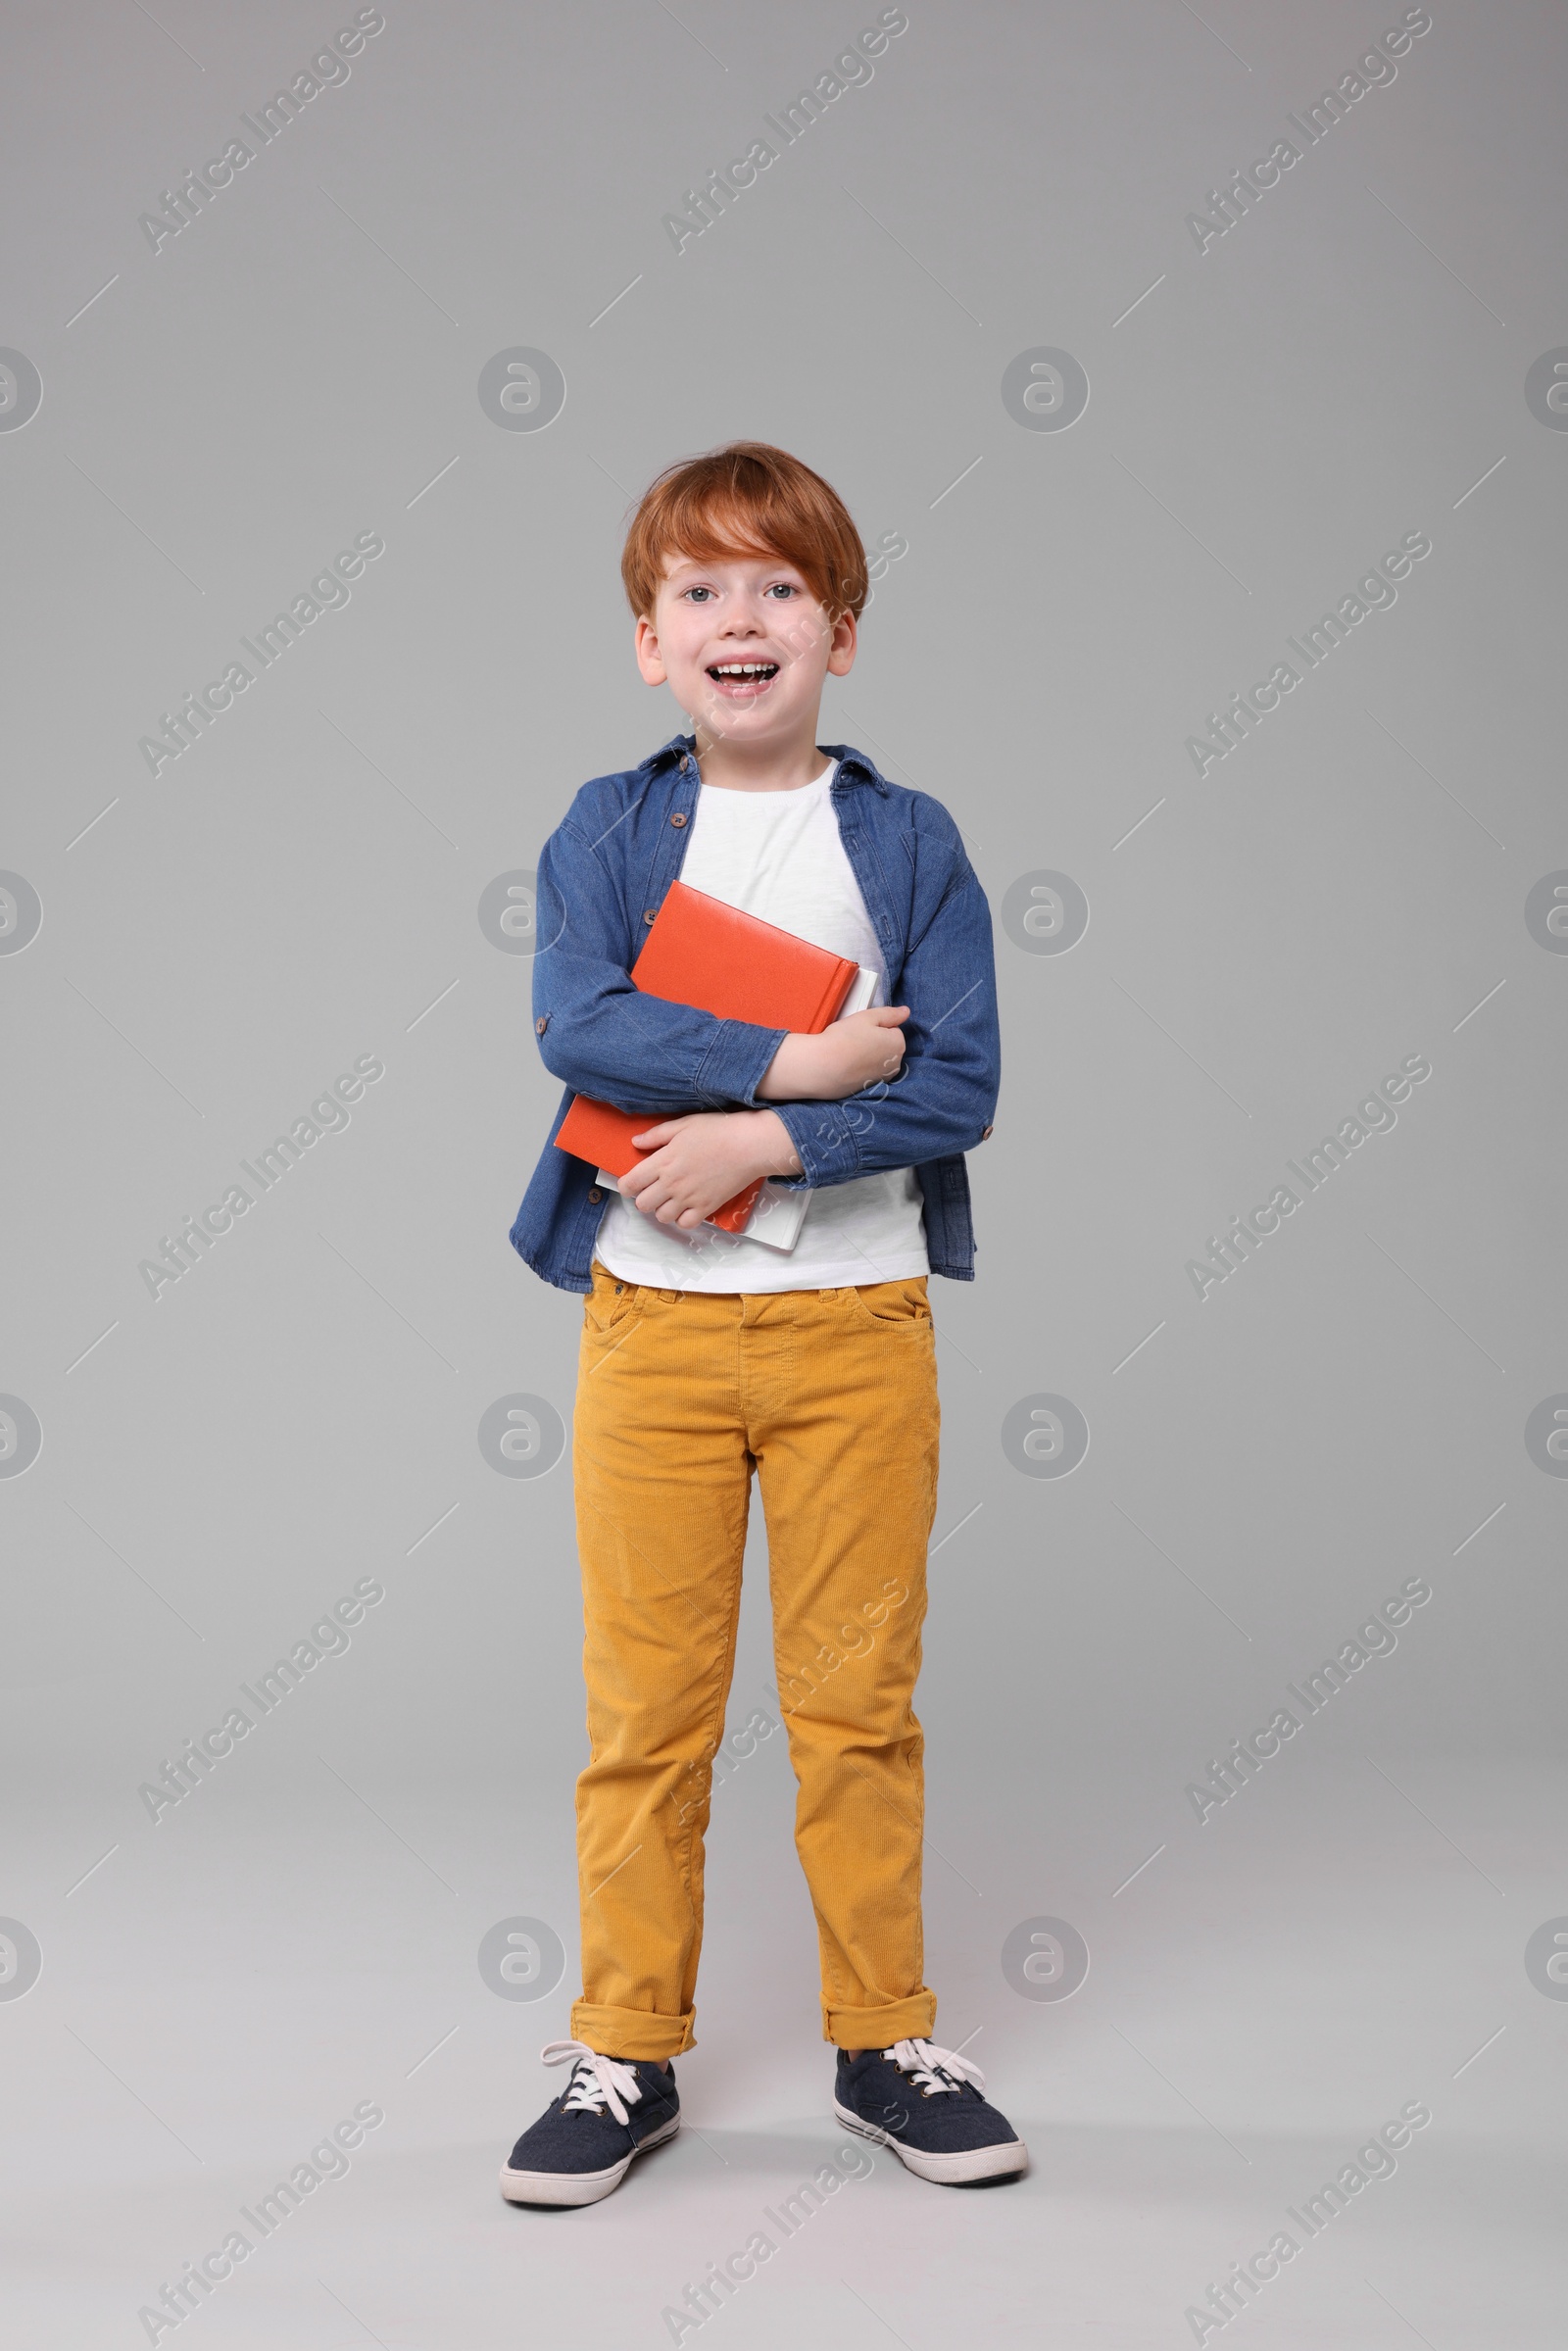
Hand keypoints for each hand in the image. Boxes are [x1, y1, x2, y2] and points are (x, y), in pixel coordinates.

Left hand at [622, 1109, 801, 1228]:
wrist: (749, 1145)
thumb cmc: (718, 1131)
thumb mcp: (683, 1125)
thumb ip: (656, 1135)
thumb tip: (635, 1142)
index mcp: (663, 1161)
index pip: (631, 1183)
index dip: (626, 1185)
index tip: (633, 1182)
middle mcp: (672, 1183)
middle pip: (642, 1204)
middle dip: (643, 1197)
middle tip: (653, 1189)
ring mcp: (689, 1198)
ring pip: (661, 1217)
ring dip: (662, 1209)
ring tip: (671, 1198)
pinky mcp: (706, 1207)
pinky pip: (685, 1224)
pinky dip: (682, 1219)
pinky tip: (687, 1207)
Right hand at [757, 1006, 908, 1102]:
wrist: (823, 1067)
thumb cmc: (844, 1039)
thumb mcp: (867, 1017)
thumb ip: (890, 1013)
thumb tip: (905, 1012)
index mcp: (898, 1044)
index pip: (893, 1029)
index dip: (876, 1027)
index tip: (862, 1029)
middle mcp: (895, 1064)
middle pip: (887, 1046)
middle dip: (874, 1041)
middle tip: (854, 1039)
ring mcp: (882, 1078)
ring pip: (878, 1059)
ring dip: (868, 1055)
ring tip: (849, 1052)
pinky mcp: (869, 1088)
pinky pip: (868, 1072)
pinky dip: (861, 1068)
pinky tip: (847, 1064)